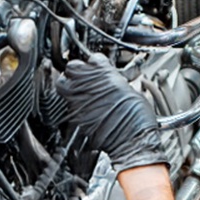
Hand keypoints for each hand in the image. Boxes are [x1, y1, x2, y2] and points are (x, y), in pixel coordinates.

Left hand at [57, 54, 167, 173]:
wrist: (131, 140)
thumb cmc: (136, 118)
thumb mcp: (131, 90)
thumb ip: (115, 80)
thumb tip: (110, 78)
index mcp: (105, 73)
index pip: (93, 58)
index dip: (96, 62)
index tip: (99, 67)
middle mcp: (88, 84)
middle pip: (72, 67)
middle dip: (77, 70)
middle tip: (85, 76)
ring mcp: (78, 100)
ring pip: (63, 84)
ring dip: (70, 85)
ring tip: (81, 90)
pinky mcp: (74, 116)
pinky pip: (69, 104)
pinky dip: (75, 104)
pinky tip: (86, 108)